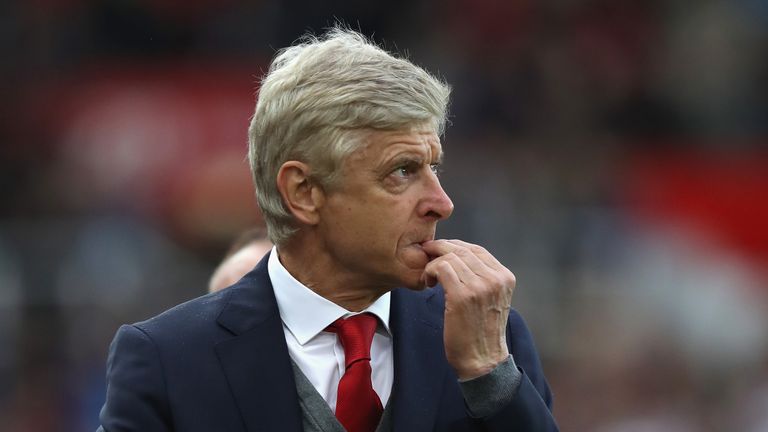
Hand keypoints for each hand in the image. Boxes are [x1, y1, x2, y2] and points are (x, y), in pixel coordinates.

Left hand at [421, 239, 515, 379]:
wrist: (483, 360)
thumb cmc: (481, 332)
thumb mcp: (491, 299)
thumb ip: (482, 278)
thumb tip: (457, 256)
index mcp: (505, 277)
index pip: (477, 250)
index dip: (455, 246)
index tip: (439, 250)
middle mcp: (495, 279)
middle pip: (462, 250)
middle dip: (440, 249)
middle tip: (426, 255)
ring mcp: (480, 286)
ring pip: (450, 257)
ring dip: (434, 264)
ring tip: (429, 277)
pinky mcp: (462, 296)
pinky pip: (441, 269)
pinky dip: (430, 271)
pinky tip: (428, 283)